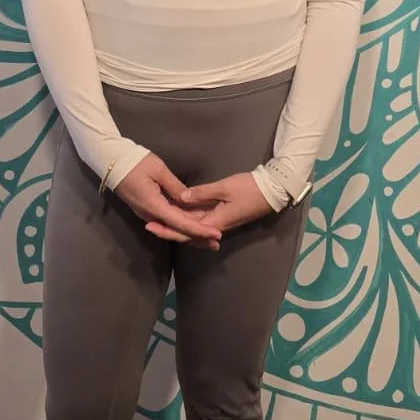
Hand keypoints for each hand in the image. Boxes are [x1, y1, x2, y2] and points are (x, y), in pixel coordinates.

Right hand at [116, 154, 221, 248]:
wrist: (112, 161)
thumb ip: (175, 187)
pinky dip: (180, 225)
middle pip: (177, 230)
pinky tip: (191, 225)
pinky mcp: (146, 208)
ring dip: (190, 233)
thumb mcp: (158, 170)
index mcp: (154, 206)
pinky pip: (166, 220)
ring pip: (172, 227)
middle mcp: (150, 214)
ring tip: (207, 238)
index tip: (216, 235)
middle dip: (197, 237)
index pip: (181, 223)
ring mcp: (147, 213)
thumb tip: (189, 200)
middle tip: (216, 243)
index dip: (199, 230)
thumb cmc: (136, 162)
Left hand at [153, 171, 274, 238]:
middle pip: (186, 231)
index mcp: (214, 222)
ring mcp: (218, 221)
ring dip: (176, 224)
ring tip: (158, 218)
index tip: (151, 224)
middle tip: (147, 222)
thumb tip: (181, 198)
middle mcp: (214, 225)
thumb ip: (202, 193)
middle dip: (167, 228)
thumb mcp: (225, 188)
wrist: (271, 191)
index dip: (167, 229)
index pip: (185, 231)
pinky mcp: (221, 215)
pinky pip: (200, 220)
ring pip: (192, 227)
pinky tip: (177, 213)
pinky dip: (187, 219)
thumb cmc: (249, 189)